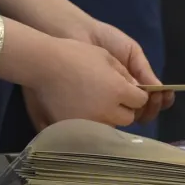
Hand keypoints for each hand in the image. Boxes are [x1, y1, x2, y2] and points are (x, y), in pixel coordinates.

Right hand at [26, 38, 149, 126]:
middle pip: (128, 118)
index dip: (136, 95)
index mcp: (119, 91)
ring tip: (96, 104)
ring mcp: (90, 121)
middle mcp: (107, 110)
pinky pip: (91, 130)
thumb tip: (135, 87)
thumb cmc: (76, 55)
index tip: (128, 90)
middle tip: (112, 98)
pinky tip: (83, 110)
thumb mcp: (107, 58)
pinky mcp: (73, 127)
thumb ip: (125, 74)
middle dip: (124, 108)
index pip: (140, 101)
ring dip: (108, 117)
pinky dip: (91, 123)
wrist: (43, 64)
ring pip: (111, 126)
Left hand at [85, 22, 173, 122]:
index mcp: (136, 82)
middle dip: (155, 106)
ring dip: (144, 111)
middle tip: (155, 97)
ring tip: (143, 100)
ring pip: (132, 117)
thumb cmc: (107, 40)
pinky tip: (127, 107)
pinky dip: (124, 115)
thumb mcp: (132, 52)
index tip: (166, 93)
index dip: (163, 99)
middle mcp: (124, 95)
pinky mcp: (94, 106)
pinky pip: (111, 117)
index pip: (154, 98)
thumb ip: (144, 70)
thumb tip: (159, 89)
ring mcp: (110, 101)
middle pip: (146, 111)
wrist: (81, 35)